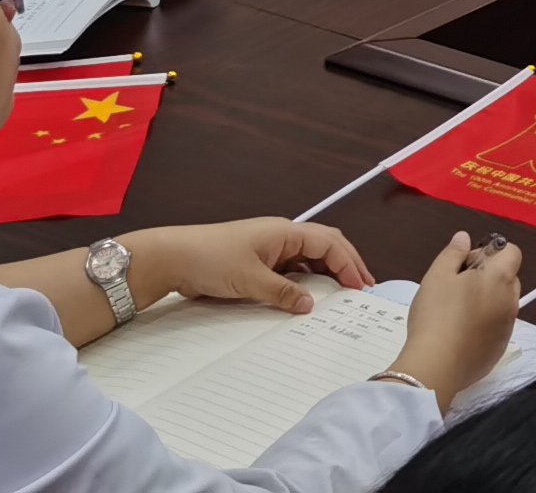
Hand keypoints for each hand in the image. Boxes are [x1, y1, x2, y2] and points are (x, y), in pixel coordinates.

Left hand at [135, 219, 372, 311]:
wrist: (173, 258)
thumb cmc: (210, 258)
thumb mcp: (249, 279)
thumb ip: (283, 293)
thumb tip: (310, 305)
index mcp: (285, 231)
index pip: (329, 243)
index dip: (349, 263)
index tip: (360, 287)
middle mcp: (282, 237)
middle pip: (325, 246)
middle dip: (346, 264)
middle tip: (362, 288)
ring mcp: (270, 250)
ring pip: (309, 259)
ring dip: (327, 274)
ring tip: (342, 295)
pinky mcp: (258, 263)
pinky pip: (291, 271)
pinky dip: (306, 282)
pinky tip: (309, 297)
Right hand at [384, 231, 521, 409]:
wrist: (435, 366)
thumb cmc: (436, 314)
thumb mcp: (437, 276)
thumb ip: (453, 253)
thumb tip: (464, 237)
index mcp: (499, 278)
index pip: (512, 252)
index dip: (491, 253)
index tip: (466, 264)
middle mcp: (511, 302)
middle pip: (508, 278)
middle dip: (489, 276)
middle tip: (457, 287)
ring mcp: (507, 329)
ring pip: (502, 305)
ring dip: (487, 302)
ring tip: (456, 312)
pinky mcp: (498, 351)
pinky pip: (496, 329)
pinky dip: (483, 326)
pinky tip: (459, 334)